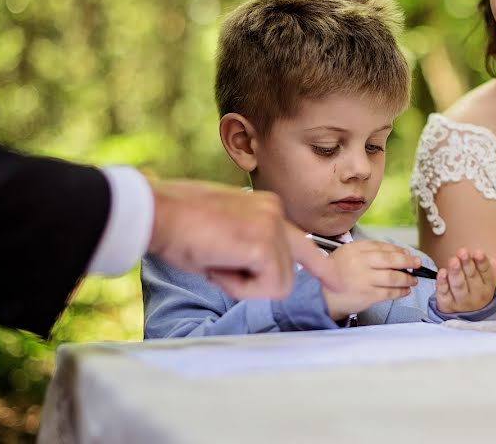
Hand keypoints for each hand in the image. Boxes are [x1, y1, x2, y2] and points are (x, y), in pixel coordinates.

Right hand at [147, 179, 341, 299]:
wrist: (157, 212)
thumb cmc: (177, 224)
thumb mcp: (223, 234)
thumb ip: (248, 248)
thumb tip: (256, 272)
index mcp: (266, 207)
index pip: (302, 241)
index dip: (321, 266)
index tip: (337, 282)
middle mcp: (276, 212)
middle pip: (288, 274)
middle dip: (253, 282)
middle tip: (217, 263)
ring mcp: (272, 226)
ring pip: (278, 285)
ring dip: (243, 284)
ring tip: (215, 259)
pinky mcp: (264, 243)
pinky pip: (264, 288)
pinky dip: (238, 286)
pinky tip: (217, 263)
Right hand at [322, 240, 420, 320]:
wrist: (320, 295)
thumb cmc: (334, 274)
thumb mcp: (345, 254)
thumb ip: (367, 251)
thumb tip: (397, 252)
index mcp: (354, 249)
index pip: (381, 246)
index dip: (397, 249)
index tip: (406, 253)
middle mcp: (360, 262)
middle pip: (391, 259)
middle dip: (408, 261)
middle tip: (417, 263)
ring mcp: (364, 279)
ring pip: (393, 277)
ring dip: (407, 278)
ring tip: (413, 280)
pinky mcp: (367, 295)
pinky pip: (389, 292)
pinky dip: (400, 291)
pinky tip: (405, 291)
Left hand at [435, 247, 495, 313]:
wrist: (468, 316)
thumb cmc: (479, 290)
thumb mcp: (491, 277)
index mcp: (488, 286)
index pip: (486, 273)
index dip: (482, 263)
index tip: (478, 252)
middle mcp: (476, 295)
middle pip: (471, 278)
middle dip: (467, 264)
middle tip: (463, 252)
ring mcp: (461, 301)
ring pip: (458, 286)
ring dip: (455, 273)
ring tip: (453, 260)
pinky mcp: (447, 304)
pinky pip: (444, 293)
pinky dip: (442, 283)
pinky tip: (441, 272)